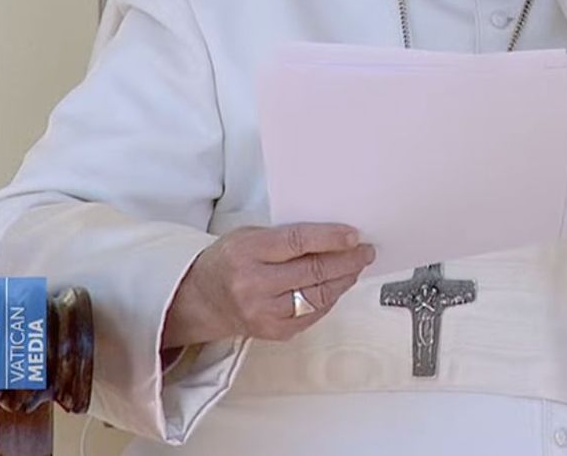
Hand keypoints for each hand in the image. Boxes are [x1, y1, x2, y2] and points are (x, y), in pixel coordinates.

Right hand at [161, 223, 375, 348]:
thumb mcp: (248, 235)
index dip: (330, 238)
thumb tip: (333, 235)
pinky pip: (314, 314)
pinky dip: (331, 297)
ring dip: (344, 279)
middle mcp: (254, 285)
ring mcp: (264, 313)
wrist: (201, 301)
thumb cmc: (228, 261)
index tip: (354, 235)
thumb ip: (285, 236)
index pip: (297, 242)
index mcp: (246, 252)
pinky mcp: (275, 332)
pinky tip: (338, 285)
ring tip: (356, 266)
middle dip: (347, 260)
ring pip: (319, 295)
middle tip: (365, 251)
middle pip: (313, 271)